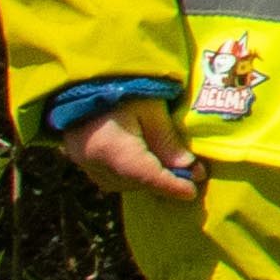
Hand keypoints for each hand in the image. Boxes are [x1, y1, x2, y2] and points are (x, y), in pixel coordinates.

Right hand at [60, 96, 198, 203]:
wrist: (84, 86)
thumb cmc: (122, 89)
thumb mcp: (151, 108)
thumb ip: (167, 139)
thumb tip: (189, 168)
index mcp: (111, 149)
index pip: (147, 176)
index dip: (171, 186)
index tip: (192, 192)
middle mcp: (95, 164)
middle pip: (138, 182)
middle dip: (166, 182)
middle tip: (194, 175)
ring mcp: (87, 167)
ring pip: (127, 183)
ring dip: (151, 179)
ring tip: (176, 169)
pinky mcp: (86, 165)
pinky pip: (115, 178)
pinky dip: (135, 175)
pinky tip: (152, 164)